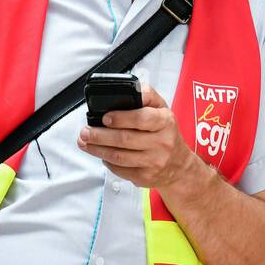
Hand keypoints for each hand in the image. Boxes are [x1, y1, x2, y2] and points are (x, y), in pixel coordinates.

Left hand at [75, 85, 202, 191]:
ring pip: (119, 156)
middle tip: (85, 131)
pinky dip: (107, 161)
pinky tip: (101, 154)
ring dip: (97, 149)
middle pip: (125, 139)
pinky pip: (120, 169)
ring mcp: (154, 161)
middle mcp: (162, 142)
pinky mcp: (145, 176)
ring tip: (85, 142)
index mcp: (165, 122)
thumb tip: (130, 87)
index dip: (121, 118)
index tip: (105, 117)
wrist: (178, 164)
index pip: (142, 118)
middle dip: (100, 135)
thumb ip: (146, 95)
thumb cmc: (165, 132)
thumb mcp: (162, 109)